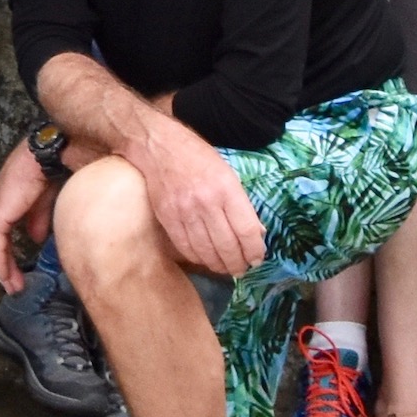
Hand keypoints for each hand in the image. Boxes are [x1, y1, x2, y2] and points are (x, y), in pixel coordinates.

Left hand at [0, 143, 53, 293]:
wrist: (47, 156)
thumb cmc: (48, 172)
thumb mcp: (42, 202)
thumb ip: (37, 221)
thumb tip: (35, 240)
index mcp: (4, 204)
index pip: (2, 236)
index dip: (10, 256)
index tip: (19, 274)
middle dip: (6, 268)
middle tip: (15, 287)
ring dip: (4, 269)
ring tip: (14, 287)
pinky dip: (2, 263)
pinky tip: (8, 277)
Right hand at [135, 121, 265, 279]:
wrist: (159, 147)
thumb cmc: (198, 157)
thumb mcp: (228, 173)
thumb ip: (241, 203)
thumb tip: (256, 233)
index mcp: (227, 189)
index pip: (246, 230)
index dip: (254, 250)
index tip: (257, 259)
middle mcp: (207, 203)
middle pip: (227, 245)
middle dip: (238, 263)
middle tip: (242, 269)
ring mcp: (184, 212)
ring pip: (206, 251)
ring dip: (219, 265)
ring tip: (226, 268)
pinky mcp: (167, 218)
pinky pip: (185, 247)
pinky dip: (198, 258)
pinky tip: (206, 259)